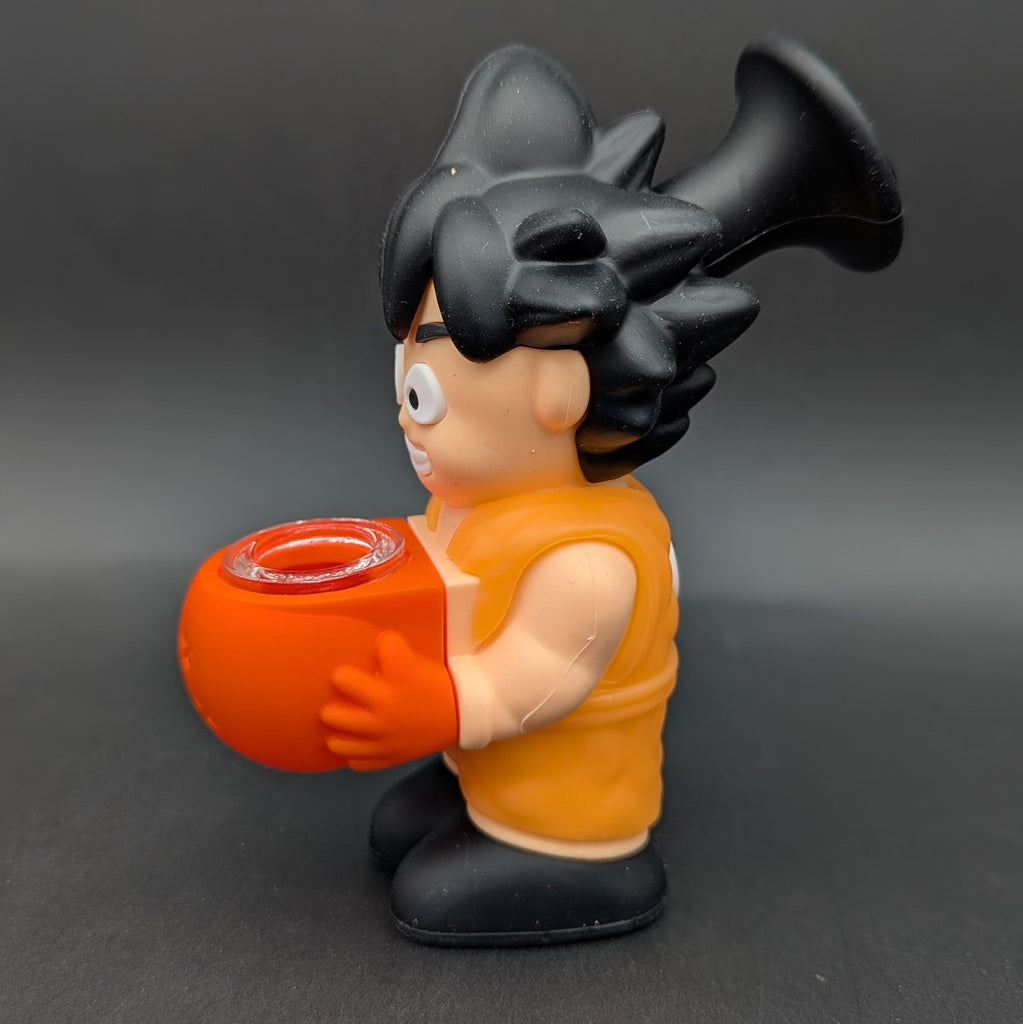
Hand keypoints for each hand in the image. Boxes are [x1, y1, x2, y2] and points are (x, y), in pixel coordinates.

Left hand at [320, 631, 458, 770]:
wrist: (463, 719)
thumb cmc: (437, 688)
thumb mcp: (420, 665)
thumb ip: (394, 658)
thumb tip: (366, 654)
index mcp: (404, 674)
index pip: (385, 643)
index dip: (385, 642)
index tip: (385, 646)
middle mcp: (387, 704)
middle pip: (343, 681)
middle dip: (343, 679)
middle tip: (347, 683)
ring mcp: (383, 735)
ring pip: (338, 730)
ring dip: (337, 722)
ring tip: (343, 717)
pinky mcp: (386, 756)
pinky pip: (354, 759)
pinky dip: (353, 751)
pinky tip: (358, 742)